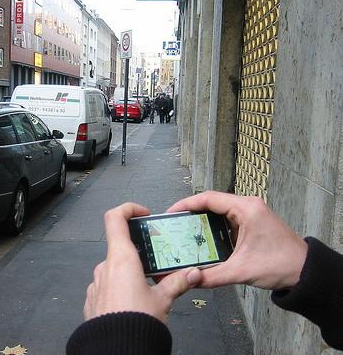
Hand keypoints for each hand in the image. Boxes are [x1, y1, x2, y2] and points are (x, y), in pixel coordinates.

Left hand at [84, 203, 201, 323]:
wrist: (116, 350)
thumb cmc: (136, 323)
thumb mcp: (163, 300)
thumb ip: (178, 283)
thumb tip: (192, 274)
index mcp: (121, 259)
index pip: (115, 217)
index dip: (128, 209)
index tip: (142, 214)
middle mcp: (105, 267)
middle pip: (120, 246)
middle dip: (138, 253)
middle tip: (154, 264)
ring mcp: (96, 283)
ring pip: (114, 268)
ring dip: (129, 273)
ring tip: (147, 288)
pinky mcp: (92, 299)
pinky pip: (106, 285)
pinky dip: (119, 287)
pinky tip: (132, 302)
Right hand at [167, 191, 307, 290]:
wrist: (305, 271)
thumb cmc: (283, 264)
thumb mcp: (241, 271)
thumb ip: (212, 276)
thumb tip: (192, 278)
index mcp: (246, 209)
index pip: (208, 199)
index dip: (186, 204)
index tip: (172, 212)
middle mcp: (248, 207)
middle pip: (210, 202)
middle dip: (190, 212)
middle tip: (174, 222)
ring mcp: (249, 214)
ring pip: (217, 210)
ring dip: (201, 219)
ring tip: (184, 229)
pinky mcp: (250, 223)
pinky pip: (225, 220)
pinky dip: (212, 227)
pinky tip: (203, 238)